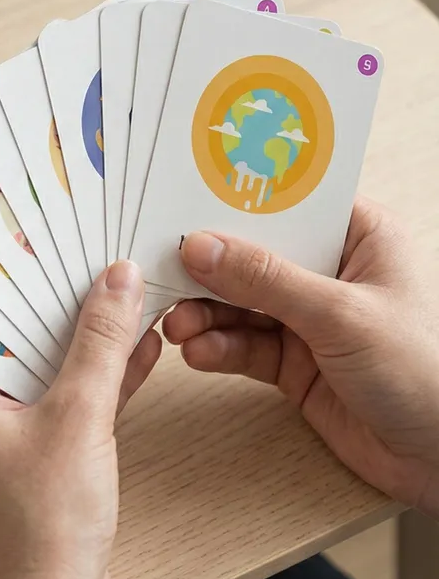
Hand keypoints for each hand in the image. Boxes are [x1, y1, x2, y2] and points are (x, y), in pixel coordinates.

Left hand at [0, 259, 160, 578]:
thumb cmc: (42, 529)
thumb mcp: (79, 418)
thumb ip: (98, 343)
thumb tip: (115, 279)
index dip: (10, 274)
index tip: (43, 238)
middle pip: (7, 338)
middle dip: (57, 304)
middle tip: (91, 256)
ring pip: (35, 374)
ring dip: (81, 345)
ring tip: (124, 295)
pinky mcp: (17, 465)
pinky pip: (50, 408)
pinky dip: (86, 386)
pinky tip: (135, 352)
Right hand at [164, 198, 438, 517]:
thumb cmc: (427, 372)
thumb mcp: (341, 315)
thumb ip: (265, 280)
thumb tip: (199, 246)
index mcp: (359, 237)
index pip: (285, 207)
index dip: (234, 206)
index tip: (181, 209)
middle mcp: (331, 273)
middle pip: (252, 257)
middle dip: (207, 271)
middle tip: (164, 278)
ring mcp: (310, 320)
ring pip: (239, 305)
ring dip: (205, 315)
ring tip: (178, 327)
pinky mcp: (295, 364)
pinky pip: (244, 346)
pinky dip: (218, 349)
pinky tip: (199, 355)